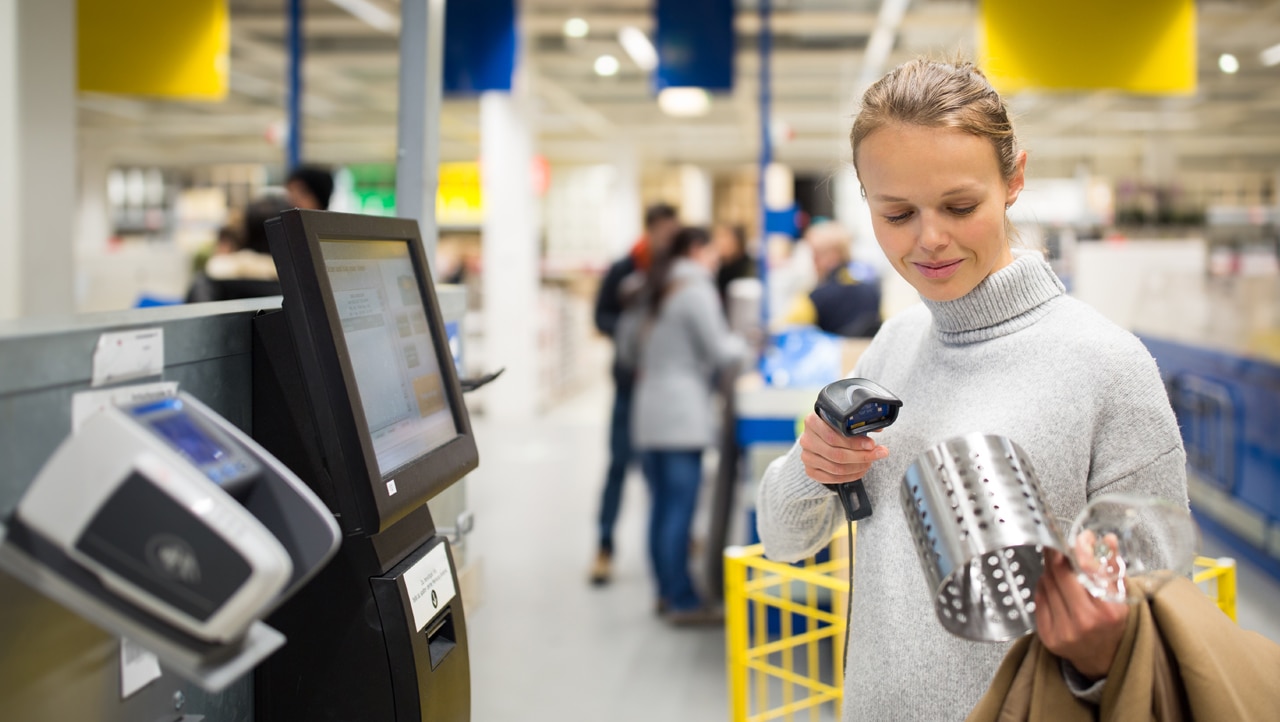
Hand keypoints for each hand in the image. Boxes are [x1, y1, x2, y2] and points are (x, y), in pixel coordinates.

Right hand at [798, 412, 888, 484]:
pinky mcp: (810, 470)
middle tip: (878, 454)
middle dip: (861, 456)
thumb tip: (879, 427)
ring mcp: (806, 456)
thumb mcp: (843, 420)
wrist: (820, 438)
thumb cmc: (834, 427)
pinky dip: (850, 476)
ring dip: (858, 467)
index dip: (854, 443)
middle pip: (836, 454)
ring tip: (870, 461)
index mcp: (812, 421)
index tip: (872, 444)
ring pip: (836, 468)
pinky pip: (832, 478)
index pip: (833, 436)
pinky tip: (861, 470)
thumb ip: (859, 423)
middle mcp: (806, 439)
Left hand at [1034, 546, 1128, 679]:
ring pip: (1046, 584)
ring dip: (1051, 570)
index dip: (1078, 550)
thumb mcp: (1121, 595)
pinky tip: (1054, 586)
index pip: (1085, 571)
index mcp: (1107, 611)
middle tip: (1058, 545)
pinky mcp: (1046, 635)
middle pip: (1059, 574)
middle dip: (1057, 555)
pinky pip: (1038, 598)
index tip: (1078, 539)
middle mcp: (1084, 622)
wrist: (1102, 657)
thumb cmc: (1111, 621)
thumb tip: (1107, 539)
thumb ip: (1113, 566)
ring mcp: (1062, 630)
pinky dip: (1045, 586)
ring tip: (1059, 567)